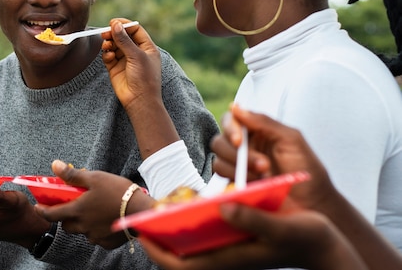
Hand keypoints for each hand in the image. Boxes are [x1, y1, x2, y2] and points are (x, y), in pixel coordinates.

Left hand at [34, 160, 154, 248]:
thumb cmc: (118, 191)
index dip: (42, 211)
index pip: (51, 214)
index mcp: (78, 210)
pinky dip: (97, 230)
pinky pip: (96, 237)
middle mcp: (83, 227)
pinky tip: (105, 220)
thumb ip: (73, 174)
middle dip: (65, 218)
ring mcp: (95, 236)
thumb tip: (54, 165)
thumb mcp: (95, 177)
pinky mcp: (107, 242)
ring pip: (82, 232)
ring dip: (82, 224)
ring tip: (92, 212)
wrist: (141, 210)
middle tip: (72, 207)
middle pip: (66, 226)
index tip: (38, 207)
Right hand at [101, 18, 161, 109]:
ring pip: (114, 45)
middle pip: (122, 36)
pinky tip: (109, 57)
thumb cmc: (144, 79)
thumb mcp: (136, 56)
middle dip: (114, 33)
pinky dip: (107, 54)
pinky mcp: (115, 68)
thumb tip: (115, 24)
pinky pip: (108, 56)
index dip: (125, 25)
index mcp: (147, 47)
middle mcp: (136, 52)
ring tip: (107, 46)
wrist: (139, 101)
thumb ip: (124, 40)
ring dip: (109, 43)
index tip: (113, 22)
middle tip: (105, 33)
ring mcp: (125, 60)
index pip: (135, 30)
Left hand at [139, 203, 367, 269]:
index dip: (158, 251)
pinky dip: (194, 220)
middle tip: (145, 216)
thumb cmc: (306, 236)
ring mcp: (230, 247)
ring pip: (192, 243)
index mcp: (231, 258)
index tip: (141, 232)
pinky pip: (206, 233)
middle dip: (159, 239)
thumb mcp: (282, 227)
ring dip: (174, 229)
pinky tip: (191, 203)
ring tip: (161, 207)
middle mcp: (225, 254)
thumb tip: (220, 207)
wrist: (324, 243)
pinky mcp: (237, 237)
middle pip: (181, 254)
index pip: (183, 265)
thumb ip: (252, 220)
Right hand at [211, 104, 336, 212]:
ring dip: (238, 170)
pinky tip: (252, 187)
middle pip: (220, 141)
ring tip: (264, 178)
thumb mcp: (291, 139)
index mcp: (256, 131)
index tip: (239, 142)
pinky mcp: (235, 186)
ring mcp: (237, 167)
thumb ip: (264, 121)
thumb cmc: (306, 169)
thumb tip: (235, 107)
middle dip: (237, 155)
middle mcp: (243, 147)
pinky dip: (233, 182)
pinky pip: (221, 181)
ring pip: (218, 161)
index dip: (230, 129)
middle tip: (264, 166)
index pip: (230, 120)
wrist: (313, 203)